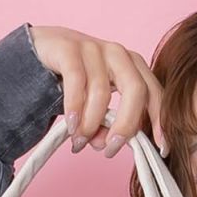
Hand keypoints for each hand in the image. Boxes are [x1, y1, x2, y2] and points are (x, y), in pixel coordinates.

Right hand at [29, 25, 165, 158]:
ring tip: (79, 142)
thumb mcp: (96, 106)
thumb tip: (106, 144)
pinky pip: (76, 80)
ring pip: (102, 90)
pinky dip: (75, 108)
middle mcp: (117, 54)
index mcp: (132, 67)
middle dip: (126, 125)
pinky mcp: (67, 46)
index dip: (160, 120)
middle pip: (135, 89)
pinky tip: (71, 125)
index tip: (161, 148)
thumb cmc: (72, 83)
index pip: (155, 93)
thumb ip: (106, 125)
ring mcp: (93, 46)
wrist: (36, 54)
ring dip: (91, 124)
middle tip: (111, 149)